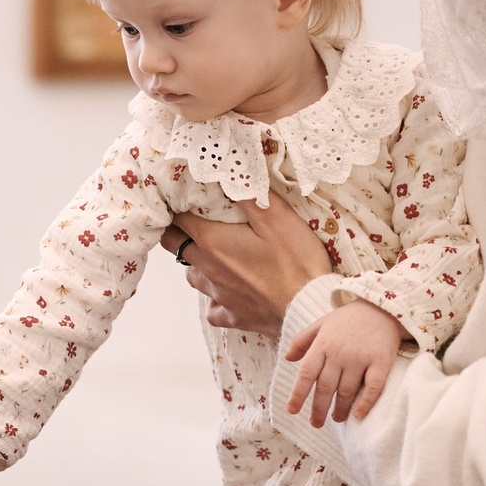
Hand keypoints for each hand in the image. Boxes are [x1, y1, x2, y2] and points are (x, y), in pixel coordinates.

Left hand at [162, 200, 336, 336]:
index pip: (176, 219)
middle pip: (174, 245)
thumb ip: (247, 193)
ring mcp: (217, 295)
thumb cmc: (296, 261)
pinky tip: (232, 288)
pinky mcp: (231, 316)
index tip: (185, 198)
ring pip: (192, 275)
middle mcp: (206, 268)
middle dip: (180, 231)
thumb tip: (226, 169)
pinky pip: (213, 305)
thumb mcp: (276, 217)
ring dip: (198, 262)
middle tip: (199, 221)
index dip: (177, 206)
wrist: (310, 308)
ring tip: (219, 253)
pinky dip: (216, 296)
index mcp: (212, 241)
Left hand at [283, 297, 403, 421]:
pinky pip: (372, 387)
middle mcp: (339, 353)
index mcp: (322, 344)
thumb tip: (287, 358)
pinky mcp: (381, 361)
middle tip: (315, 423)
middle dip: (318, 409)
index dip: (298, 393)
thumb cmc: (349, 319)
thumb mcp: (322, 323)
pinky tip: (358, 415)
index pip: (306, 373)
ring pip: (346, 390)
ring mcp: (360, 358)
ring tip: (336, 419)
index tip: (292, 410)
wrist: (382, 307)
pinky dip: (365, 403)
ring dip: (340, 409)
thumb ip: (302, 340)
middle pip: (325, 387)